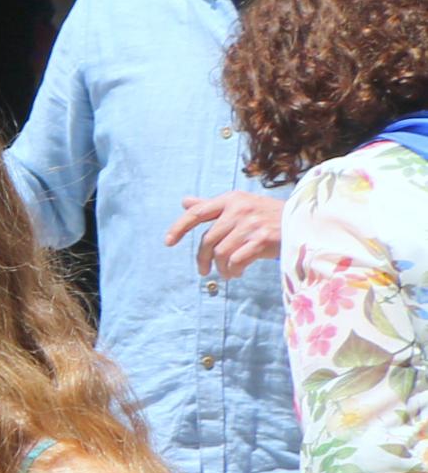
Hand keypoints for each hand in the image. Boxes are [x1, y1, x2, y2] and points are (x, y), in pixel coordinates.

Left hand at [165, 189, 284, 281]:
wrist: (305, 223)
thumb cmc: (268, 216)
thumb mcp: (241, 205)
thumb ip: (213, 207)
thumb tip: (185, 202)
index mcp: (231, 200)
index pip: (197, 213)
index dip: (179, 228)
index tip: (168, 242)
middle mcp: (239, 210)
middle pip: (207, 240)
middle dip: (202, 259)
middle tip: (204, 270)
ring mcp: (252, 225)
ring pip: (220, 253)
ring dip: (221, 268)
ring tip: (227, 272)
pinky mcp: (263, 240)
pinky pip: (236, 261)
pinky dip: (233, 270)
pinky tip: (237, 272)